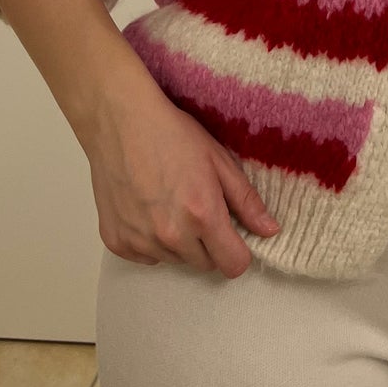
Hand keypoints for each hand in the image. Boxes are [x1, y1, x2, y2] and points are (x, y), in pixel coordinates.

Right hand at [84, 75, 281, 275]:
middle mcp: (171, 236)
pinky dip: (150, 241)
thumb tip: (270, 231)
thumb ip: (246, 200)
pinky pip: (146, 257)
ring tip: (169, 203)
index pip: (234, 265)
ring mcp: (141, 242)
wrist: (120, 122)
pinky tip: (147, 208)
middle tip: (197, 208)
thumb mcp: (218, 160)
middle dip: (208, 244)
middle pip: (205, 264)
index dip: (238, 251)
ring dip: (178, 242)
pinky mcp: (117, 242)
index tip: (232, 233)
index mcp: (202, 216)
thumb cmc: (171, 134)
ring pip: (175, 260)